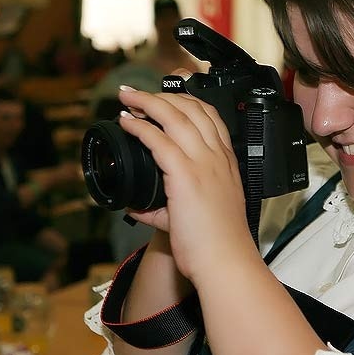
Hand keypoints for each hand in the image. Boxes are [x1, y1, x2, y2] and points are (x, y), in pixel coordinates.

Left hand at [115, 85, 253, 283]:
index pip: (211, 117)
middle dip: (164, 94)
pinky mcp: (186, 175)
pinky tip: (127, 122)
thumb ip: (166, 207)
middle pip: (193, 109)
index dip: (187, 101)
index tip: (167, 97)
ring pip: (176, 117)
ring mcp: (203, 164)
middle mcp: (217, 158)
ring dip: (148, 102)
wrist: (225, 260)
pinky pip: (159, 140)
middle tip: (139, 94)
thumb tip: (137, 205)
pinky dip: (140, 126)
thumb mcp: (197, 215)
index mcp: (226, 163)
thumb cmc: (217, 243)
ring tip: (128, 98)